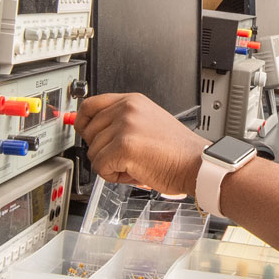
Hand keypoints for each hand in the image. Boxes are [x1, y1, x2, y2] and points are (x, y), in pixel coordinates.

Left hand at [74, 93, 212, 195]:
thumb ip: (122, 122)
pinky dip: (114, 177)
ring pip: (94, 153)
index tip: (82, 131)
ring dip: (111, 166)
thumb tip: (94, 132)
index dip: (82, 122)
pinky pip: (101, 167)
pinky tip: (134, 173)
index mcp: (132, 101)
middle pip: (88, 133)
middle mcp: (126, 109)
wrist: (196, 164)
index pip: (90, 105)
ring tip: (135, 165)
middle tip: (124, 158)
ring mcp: (124, 126)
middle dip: (102, 151)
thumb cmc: (177, 151)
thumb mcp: (148, 123)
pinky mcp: (123, 146)